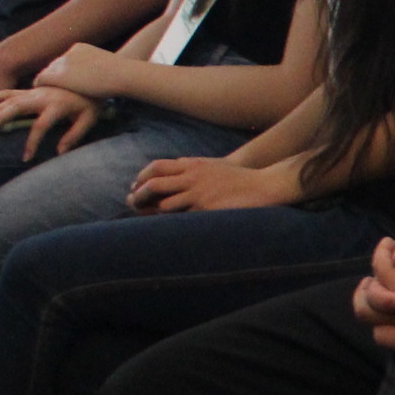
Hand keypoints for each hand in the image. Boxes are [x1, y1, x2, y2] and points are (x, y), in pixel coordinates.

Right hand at [0, 84, 100, 159]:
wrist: (90, 79)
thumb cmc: (89, 103)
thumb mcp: (89, 119)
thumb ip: (74, 135)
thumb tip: (59, 152)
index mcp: (57, 105)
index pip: (40, 125)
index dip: (32, 142)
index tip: (26, 158)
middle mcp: (42, 97)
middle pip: (17, 106)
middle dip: (1, 119)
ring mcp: (34, 92)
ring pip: (9, 99)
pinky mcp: (29, 91)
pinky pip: (8, 92)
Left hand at [34, 41, 127, 98]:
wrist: (121, 75)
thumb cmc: (122, 75)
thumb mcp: (108, 66)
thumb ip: (98, 69)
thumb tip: (100, 81)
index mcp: (80, 48)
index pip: (65, 60)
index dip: (65, 73)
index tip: (68, 84)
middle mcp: (68, 53)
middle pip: (54, 66)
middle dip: (54, 78)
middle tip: (55, 91)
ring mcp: (61, 63)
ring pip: (46, 73)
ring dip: (47, 83)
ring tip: (46, 94)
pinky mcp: (56, 75)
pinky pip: (40, 80)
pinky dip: (40, 87)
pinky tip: (42, 95)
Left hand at [125, 155, 298, 213]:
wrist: (263, 185)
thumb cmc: (239, 177)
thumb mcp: (212, 165)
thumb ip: (192, 168)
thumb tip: (174, 172)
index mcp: (192, 165)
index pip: (156, 167)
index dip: (141, 178)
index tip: (135, 187)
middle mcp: (192, 178)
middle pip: (154, 185)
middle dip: (138, 196)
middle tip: (132, 204)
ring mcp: (199, 194)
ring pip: (164, 205)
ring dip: (151, 214)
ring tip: (145, 220)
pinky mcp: (206, 210)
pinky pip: (182, 219)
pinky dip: (171, 224)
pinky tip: (166, 230)